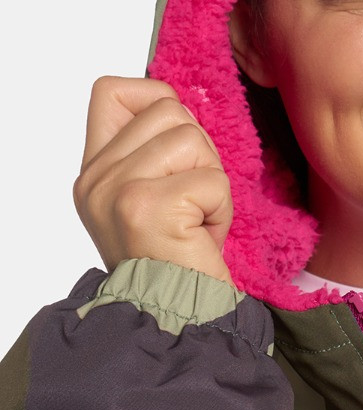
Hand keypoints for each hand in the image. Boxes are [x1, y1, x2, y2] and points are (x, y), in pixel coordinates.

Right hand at [74, 76, 233, 284]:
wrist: (177, 317)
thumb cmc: (176, 263)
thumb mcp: (150, 201)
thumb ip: (154, 154)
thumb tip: (181, 109)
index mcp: (94, 172)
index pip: (111, 91)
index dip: (156, 99)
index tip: (179, 147)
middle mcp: (97, 178)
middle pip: (168, 110)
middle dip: (200, 152)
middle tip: (196, 200)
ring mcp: (118, 189)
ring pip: (192, 138)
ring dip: (213, 181)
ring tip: (199, 220)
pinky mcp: (149, 206)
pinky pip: (213, 179)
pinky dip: (222, 209)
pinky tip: (204, 237)